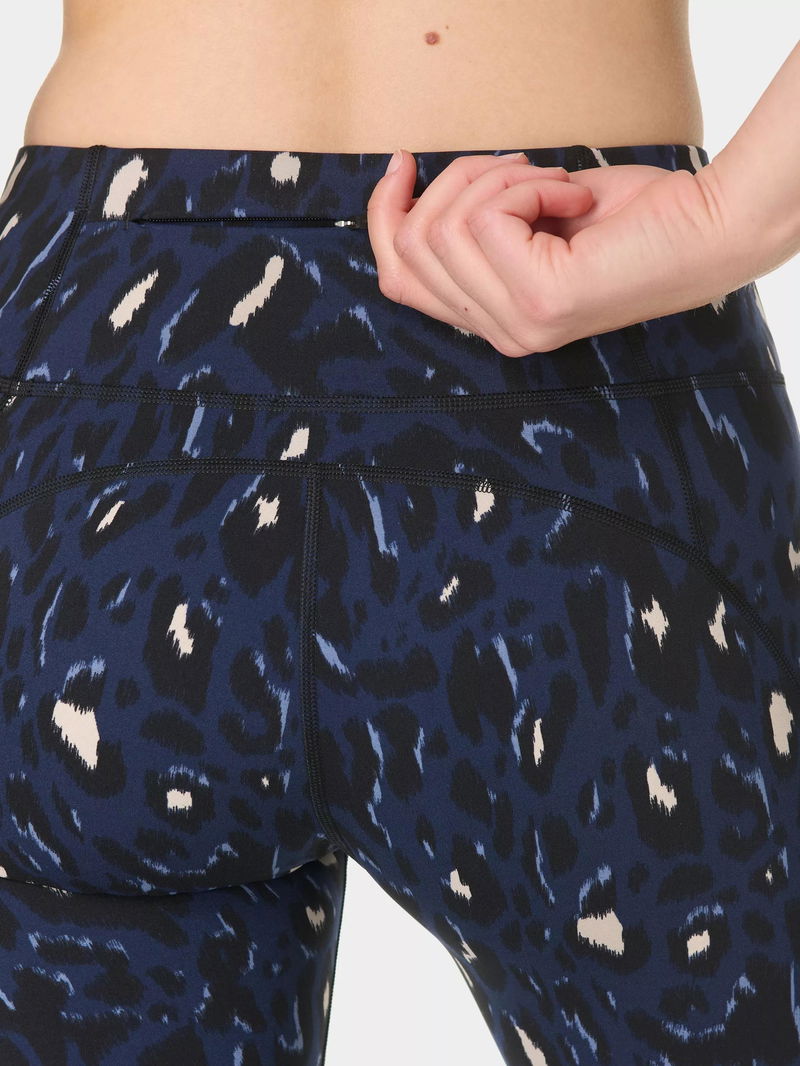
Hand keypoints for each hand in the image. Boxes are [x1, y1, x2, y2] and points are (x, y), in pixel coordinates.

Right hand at [366, 150, 743, 357]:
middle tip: (522, 168)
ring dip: (498, 180)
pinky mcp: (541, 299)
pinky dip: (529, 185)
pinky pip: (487, 219)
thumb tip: (411, 191)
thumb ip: (473, 226)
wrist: (707, 230)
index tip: (403, 164)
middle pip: (411, 249)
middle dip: (455, 183)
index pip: (398, 280)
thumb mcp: (531, 218)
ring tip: (555, 183)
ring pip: (443, 229)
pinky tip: (573, 198)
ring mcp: (519, 324)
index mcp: (493, 320)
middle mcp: (500, 333)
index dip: (384, 217)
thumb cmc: (631, 219)